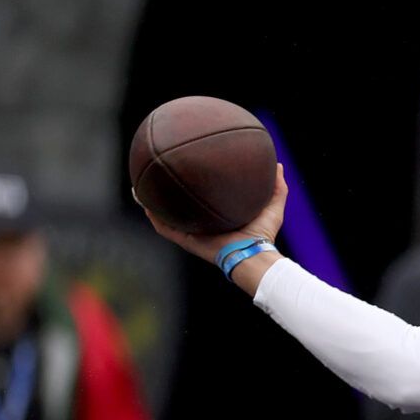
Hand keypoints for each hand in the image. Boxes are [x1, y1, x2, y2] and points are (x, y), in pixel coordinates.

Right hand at [136, 165, 287, 280]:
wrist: (254, 255)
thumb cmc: (264, 235)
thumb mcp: (272, 205)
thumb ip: (277, 186)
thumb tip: (278, 164)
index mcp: (219, 218)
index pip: (203, 201)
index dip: (195, 187)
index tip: (188, 170)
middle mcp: (204, 225)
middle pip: (181, 207)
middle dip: (170, 192)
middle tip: (159, 174)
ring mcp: (193, 233)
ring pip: (168, 216)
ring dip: (154, 203)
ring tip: (141, 187)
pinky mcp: (187, 240)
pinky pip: (165, 228)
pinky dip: (154, 216)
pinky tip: (144, 202)